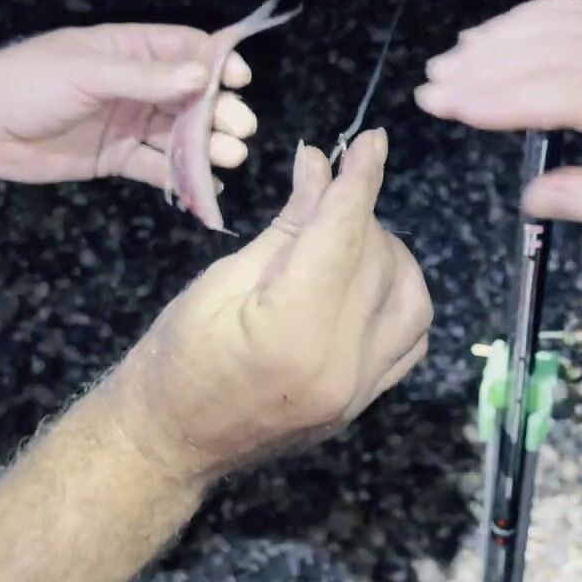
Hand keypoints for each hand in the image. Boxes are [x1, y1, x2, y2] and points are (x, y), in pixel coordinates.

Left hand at [0, 23, 257, 188]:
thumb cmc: (27, 84)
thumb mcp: (86, 73)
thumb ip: (144, 78)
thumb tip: (203, 77)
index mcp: (129, 50)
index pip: (187, 48)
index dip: (218, 61)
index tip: (240, 80)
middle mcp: (137, 85)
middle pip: (193, 96)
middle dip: (220, 111)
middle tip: (239, 129)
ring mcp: (130, 123)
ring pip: (181, 134)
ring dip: (208, 146)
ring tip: (228, 158)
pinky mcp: (118, 159)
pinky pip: (159, 168)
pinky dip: (183, 178)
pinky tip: (206, 187)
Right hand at [108, 129, 432, 481]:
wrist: (170, 441)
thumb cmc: (177, 355)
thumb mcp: (223, 279)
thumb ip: (288, 225)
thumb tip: (321, 164)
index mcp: (292, 328)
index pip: (345, 233)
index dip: (360, 179)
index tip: (373, 141)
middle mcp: (339, 363)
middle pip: (380, 262)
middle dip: (362, 217)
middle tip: (331, 196)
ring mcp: (359, 391)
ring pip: (412, 300)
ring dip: (391, 259)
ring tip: (350, 242)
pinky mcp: (365, 403)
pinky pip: (410, 341)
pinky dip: (399, 301)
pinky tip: (368, 284)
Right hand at [414, 0, 581, 231]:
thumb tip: (532, 198)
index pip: (572, 92)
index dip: (509, 99)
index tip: (458, 110)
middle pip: (552, 52)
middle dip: (484, 71)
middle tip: (432, 94)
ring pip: (552, 26)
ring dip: (492, 44)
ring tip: (446, 71)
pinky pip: (563, 11)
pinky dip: (516, 23)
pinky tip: (482, 42)